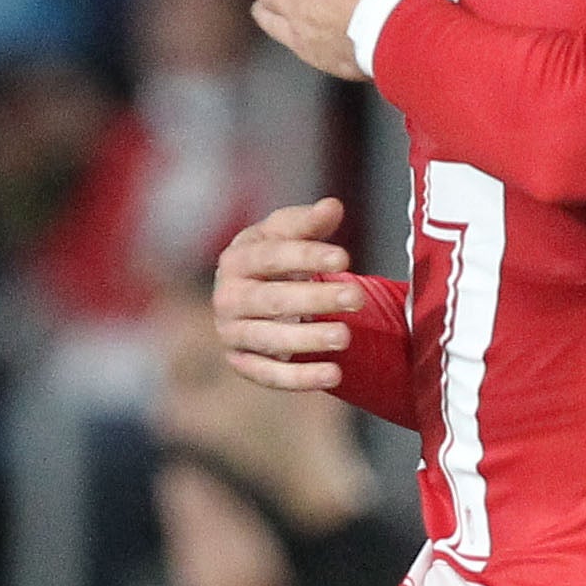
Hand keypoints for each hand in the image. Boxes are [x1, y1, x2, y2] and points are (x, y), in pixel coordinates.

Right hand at [212, 198, 361, 391]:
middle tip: (357, 298)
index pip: (271, 257)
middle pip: (272, 300)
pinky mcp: (243, 364)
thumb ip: (308, 223)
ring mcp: (232, 333)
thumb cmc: (274, 259)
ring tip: (345, 337)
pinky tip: (334, 375)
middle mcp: (228, 297)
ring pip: (270, 339)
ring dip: (308, 339)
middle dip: (315, 299)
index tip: (344, 258)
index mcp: (236, 260)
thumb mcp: (286, 235)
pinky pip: (270, 375)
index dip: (307, 257)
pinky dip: (301, 378)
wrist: (249, 294)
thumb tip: (332, 207)